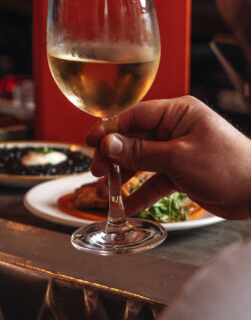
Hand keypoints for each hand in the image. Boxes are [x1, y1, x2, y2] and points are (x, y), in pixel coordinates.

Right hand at [86, 96, 250, 219]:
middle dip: (113, 157)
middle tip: (96, 172)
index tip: (90, 143)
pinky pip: (154, 181)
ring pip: (141, 162)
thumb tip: (108, 144)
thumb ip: (141, 152)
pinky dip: (140, 193)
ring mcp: (178, 151)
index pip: (135, 116)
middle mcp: (176, 129)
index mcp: (178, 113)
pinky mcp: (182, 173)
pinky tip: (125, 206)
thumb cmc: (229, 166)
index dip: (110, 130)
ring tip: (103, 192)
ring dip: (123, 177)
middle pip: (134, 140)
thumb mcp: (179, 158)